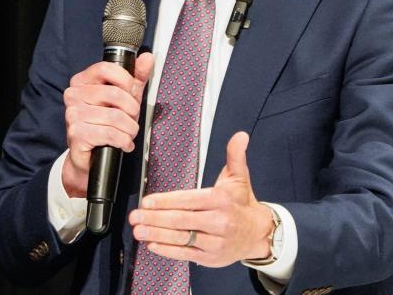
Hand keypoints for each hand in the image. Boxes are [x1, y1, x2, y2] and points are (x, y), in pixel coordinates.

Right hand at [62, 53, 153, 197]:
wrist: (89, 157)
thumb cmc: (106, 124)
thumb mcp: (124, 98)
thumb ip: (136, 77)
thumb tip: (147, 58)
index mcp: (82, 81)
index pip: (106, 68)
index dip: (126, 80)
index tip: (133, 92)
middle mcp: (73, 95)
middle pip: (115, 94)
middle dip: (132, 109)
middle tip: (133, 118)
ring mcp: (73, 114)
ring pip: (115, 117)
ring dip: (130, 129)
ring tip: (129, 133)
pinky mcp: (76, 133)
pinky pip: (109, 133)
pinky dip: (123, 141)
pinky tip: (123, 144)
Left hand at [129, 131, 273, 266]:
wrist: (258, 233)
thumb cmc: (242, 202)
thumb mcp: (239, 176)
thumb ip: (235, 155)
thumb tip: (240, 136)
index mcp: (221, 200)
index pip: (189, 200)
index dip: (166, 201)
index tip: (147, 201)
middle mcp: (218, 221)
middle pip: (181, 220)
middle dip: (155, 218)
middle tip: (135, 216)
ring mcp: (214, 242)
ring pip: (181, 238)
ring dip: (156, 235)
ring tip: (138, 231)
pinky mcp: (210, 257)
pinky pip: (185, 254)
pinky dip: (167, 251)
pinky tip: (152, 245)